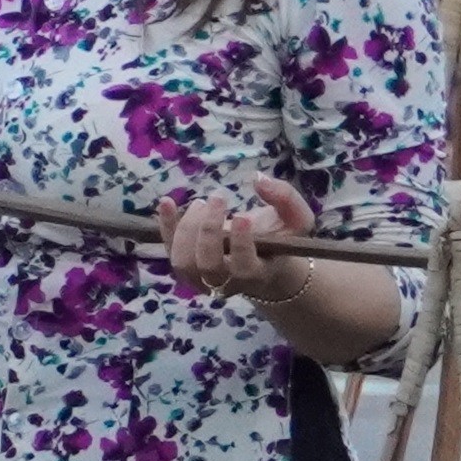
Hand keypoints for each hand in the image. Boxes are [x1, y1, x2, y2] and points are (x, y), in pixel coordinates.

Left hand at [166, 173, 328, 307]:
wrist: (264, 263)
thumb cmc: (280, 238)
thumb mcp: (296, 217)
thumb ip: (285, 197)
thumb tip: (259, 179)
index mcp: (257, 272)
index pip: (244, 267)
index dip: (240, 244)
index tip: (242, 216)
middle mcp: (227, 281)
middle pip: (208, 265)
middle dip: (209, 230)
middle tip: (218, 198)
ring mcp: (202, 278)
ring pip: (184, 262)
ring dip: (188, 229)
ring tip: (201, 204)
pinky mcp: (186, 266)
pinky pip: (168, 250)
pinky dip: (165, 226)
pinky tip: (166, 202)